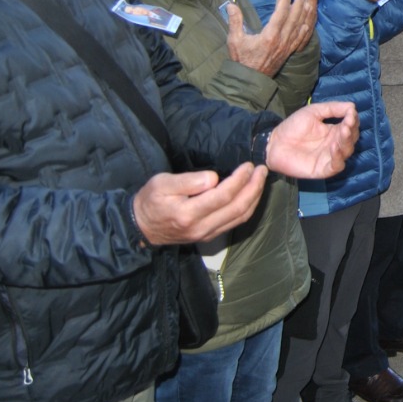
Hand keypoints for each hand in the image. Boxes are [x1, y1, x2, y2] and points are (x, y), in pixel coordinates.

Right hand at [132, 164, 266, 245]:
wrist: (141, 228)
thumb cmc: (150, 201)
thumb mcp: (161, 183)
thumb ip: (188, 181)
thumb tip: (213, 178)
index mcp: (188, 213)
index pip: (223, 195)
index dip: (240, 179)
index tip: (248, 165)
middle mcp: (201, 227)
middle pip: (237, 208)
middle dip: (254, 187)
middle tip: (261, 170)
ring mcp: (207, 234)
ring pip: (240, 217)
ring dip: (254, 198)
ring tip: (260, 179)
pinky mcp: (209, 236)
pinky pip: (235, 223)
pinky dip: (248, 208)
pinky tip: (251, 194)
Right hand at [226, 0, 316, 76]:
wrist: (249, 80)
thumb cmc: (241, 60)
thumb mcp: (234, 40)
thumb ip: (234, 21)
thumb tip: (231, 5)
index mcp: (269, 37)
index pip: (280, 15)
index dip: (284, 1)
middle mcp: (281, 41)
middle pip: (292, 19)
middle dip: (297, 4)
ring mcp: (286, 47)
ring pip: (298, 28)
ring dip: (303, 14)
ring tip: (307, 1)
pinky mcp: (288, 52)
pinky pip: (300, 40)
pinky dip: (305, 30)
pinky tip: (307, 23)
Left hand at [265, 100, 358, 179]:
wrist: (274, 143)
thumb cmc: (292, 126)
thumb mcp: (313, 112)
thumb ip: (332, 108)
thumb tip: (352, 106)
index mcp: (334, 131)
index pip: (351, 126)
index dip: (353, 120)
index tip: (351, 113)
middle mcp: (335, 144)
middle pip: (351, 139)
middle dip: (351, 130)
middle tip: (348, 122)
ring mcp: (330, 157)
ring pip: (347, 152)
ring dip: (347, 142)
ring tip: (344, 131)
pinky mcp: (323, 169)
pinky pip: (337, 166)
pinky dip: (338, 157)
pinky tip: (334, 147)